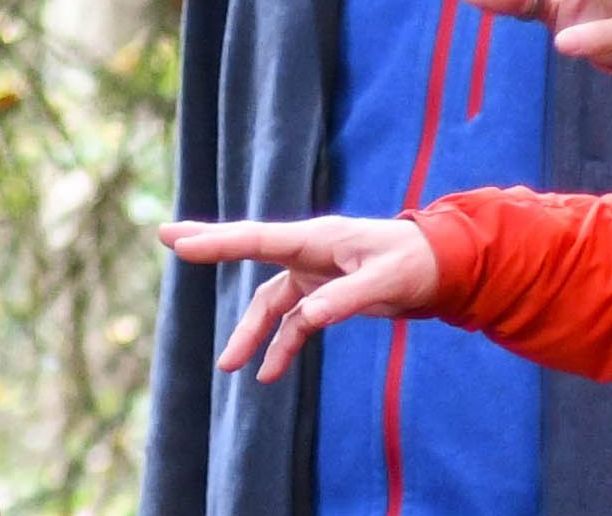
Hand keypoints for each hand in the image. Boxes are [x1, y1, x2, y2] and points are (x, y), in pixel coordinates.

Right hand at [153, 216, 445, 380]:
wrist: (444, 266)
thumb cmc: (416, 263)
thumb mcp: (385, 283)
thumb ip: (343, 300)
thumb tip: (304, 320)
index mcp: (318, 239)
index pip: (259, 240)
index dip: (218, 242)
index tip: (179, 240)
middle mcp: (309, 252)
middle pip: (249, 251)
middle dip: (210, 248)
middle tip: (167, 237)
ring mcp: (314, 272)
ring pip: (268, 302)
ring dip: (249, 334)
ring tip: (227, 367)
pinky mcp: (324, 293)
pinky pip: (293, 322)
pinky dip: (281, 346)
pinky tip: (268, 374)